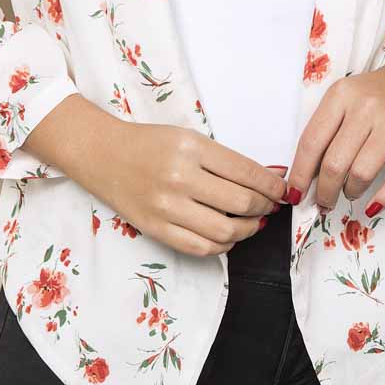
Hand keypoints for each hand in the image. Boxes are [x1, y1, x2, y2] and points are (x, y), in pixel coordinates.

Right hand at [22, 94, 288, 255]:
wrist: (103, 155)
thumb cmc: (150, 143)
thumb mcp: (189, 137)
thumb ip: (225, 160)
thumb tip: (267, 178)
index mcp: (191, 147)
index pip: (246, 172)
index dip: (271, 185)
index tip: (281, 190)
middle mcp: (179, 178)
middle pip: (240, 204)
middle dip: (264, 207)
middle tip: (270, 205)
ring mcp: (167, 207)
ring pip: (225, 231)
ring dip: (248, 230)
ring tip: (253, 222)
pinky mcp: (157, 229)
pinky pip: (200, 247)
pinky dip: (222, 245)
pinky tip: (228, 236)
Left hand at [286, 30, 384, 213]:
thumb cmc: (378, 92)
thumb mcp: (347, 98)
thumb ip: (328, 128)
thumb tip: (307, 174)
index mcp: (340, 95)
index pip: (311, 142)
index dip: (299, 174)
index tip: (294, 194)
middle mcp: (365, 107)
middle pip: (334, 163)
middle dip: (324, 191)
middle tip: (324, 202)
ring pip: (361, 172)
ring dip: (351, 191)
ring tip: (350, 192)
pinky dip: (382, 197)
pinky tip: (373, 206)